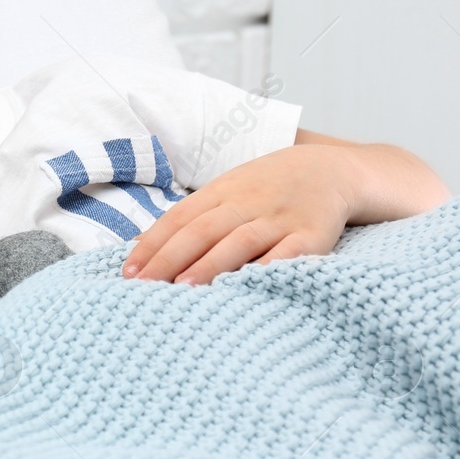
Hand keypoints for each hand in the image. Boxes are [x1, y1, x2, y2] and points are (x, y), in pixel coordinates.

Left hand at [123, 144, 355, 284]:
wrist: (331, 169)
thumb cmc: (266, 189)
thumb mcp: (225, 192)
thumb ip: (187, 218)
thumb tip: (139, 246)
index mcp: (221, 192)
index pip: (178, 219)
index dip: (152, 245)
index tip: (128, 273)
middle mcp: (247, 202)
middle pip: (202, 231)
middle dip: (170, 258)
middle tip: (144, 286)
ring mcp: (280, 218)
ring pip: (240, 241)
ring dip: (210, 264)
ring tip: (183, 288)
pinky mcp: (313, 235)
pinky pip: (289, 253)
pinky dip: (268, 269)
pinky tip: (248, 286)